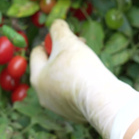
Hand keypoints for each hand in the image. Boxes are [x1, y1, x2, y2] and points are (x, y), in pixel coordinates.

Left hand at [29, 19, 138, 138]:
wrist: (102, 100)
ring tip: (88, 60)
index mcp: (37, 78)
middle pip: (50, 67)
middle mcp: (43, 95)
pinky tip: (93, 78)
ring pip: (62, 80)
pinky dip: (80, 83)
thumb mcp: (67, 41)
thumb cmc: (80, 68)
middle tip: (80, 45)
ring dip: (72, 67)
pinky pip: (74, 93)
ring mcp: (58, 107)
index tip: (66, 38)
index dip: (51, 41)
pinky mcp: (74, 114)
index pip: (37, 52)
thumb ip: (58, 29)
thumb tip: (56, 24)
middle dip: (64, 53)